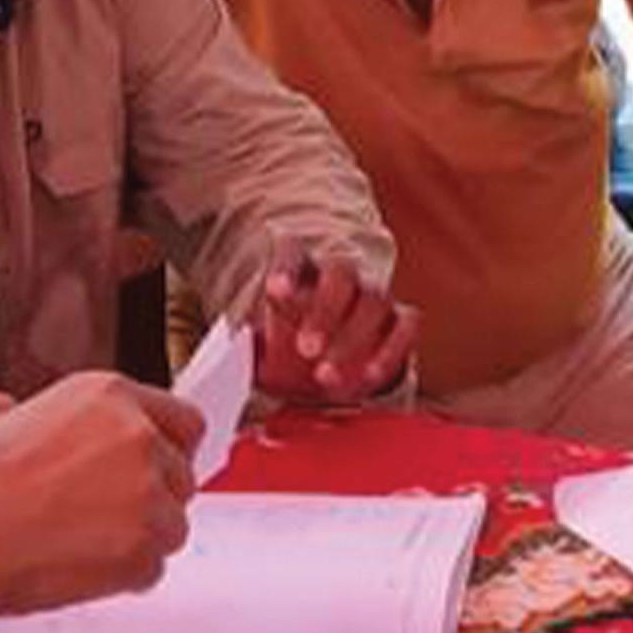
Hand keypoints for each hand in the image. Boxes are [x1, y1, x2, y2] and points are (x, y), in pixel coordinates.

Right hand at [0, 373, 202, 619]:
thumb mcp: (33, 423)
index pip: (183, 421)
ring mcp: (145, 493)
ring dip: (134, 541)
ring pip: (170, 527)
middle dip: (148, 500)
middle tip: (91, 519)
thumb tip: (123, 456)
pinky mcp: (143, 549)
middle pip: (180, 477)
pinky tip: (68, 564)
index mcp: (107, 396)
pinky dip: (120, 577)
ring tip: (68, 541)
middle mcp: (136, 437)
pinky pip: (151, 570)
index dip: (167, 451)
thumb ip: (92, 432)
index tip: (155, 470)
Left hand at [253, 249, 418, 404]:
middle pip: (340, 275)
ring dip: (352, 339)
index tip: (275, 293)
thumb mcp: (259, 349)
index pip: (293, 255)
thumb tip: (227, 358)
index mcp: (300, 270)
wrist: (323, 367)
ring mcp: (373, 296)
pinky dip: (390, 352)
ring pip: (374, 301)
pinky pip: (405, 325)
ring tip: (326, 376)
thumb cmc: (286, 351)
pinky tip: (368, 377)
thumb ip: (245, 346)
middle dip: (324, 311)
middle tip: (305, 349)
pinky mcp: (400, 321)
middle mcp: (341, 276)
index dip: (286, 271)